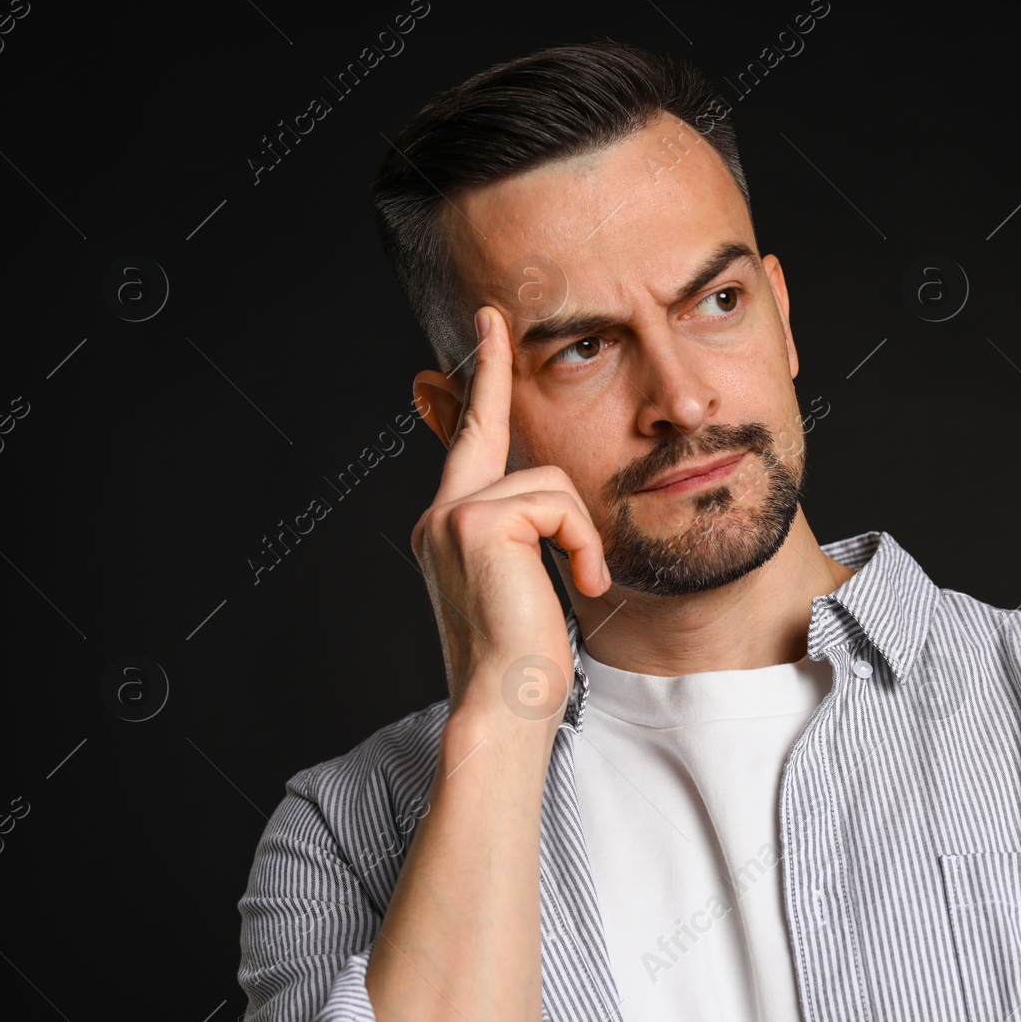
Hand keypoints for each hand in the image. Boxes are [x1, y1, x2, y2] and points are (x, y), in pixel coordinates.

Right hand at [408, 306, 610, 719]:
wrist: (505, 705)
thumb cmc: (525, 658)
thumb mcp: (527, 582)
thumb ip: (526, 531)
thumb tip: (546, 503)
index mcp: (449, 528)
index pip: (466, 442)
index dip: (477, 386)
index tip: (486, 333)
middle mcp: (439, 514)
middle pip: (491, 431)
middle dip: (491, 371)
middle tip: (494, 316)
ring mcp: (451, 515)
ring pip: (550, 481)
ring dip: (581, 534)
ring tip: (579, 580)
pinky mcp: (477, 521)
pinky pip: (558, 503)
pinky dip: (581, 542)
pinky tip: (577, 581)